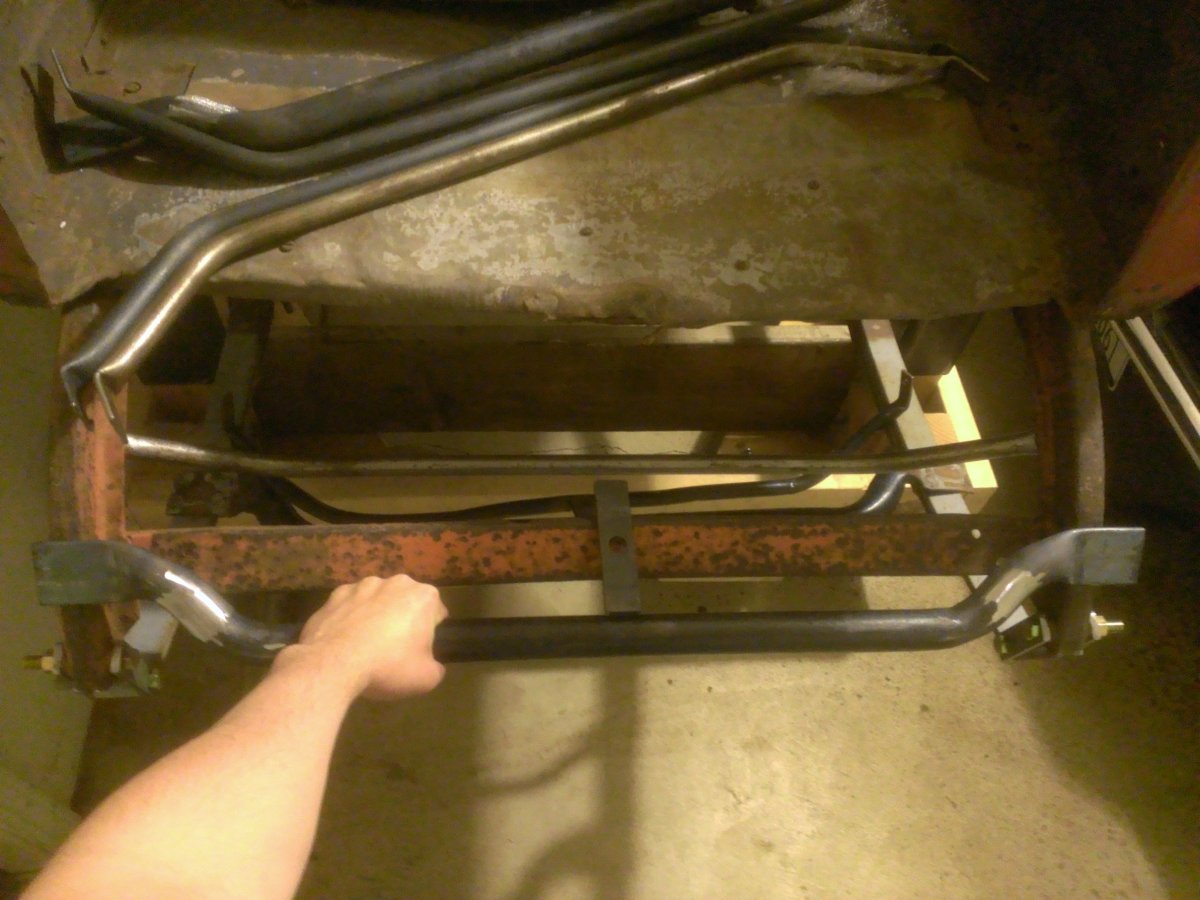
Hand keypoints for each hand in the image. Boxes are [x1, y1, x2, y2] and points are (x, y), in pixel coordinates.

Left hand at [288, 574, 447, 699]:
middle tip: (395, 649)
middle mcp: (395, 582)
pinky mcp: (335, 595)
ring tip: (366, 645)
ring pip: (376, 600)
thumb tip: (430, 665)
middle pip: (405, 601)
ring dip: (375, 615)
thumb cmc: (388, 667)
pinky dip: (350, 618)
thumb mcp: (426, 678)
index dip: (430, 632)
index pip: (436, 612)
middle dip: (403, 619)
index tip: (420, 649)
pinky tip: (345, 640)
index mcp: (423, 597)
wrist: (334, 664)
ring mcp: (362, 586)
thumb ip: (435, 668)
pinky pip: (349, 606)